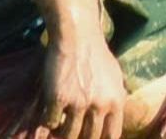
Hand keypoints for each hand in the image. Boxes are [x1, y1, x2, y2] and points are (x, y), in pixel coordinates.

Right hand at [38, 24, 123, 138]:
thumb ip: (114, 100)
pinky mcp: (59, 98)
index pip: (112, 136)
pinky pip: (51, 122)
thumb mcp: (115, 78)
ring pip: (68, 135)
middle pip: (89, 138)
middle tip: (72, 132)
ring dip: (62, 133)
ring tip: (59, 127)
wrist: (78, 36)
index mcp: (116, 101)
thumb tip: (113, 120)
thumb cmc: (96, 55)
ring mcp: (79, 103)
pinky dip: (48, 121)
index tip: (91, 138)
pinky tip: (50, 112)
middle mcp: (100, 105)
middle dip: (79, 138)